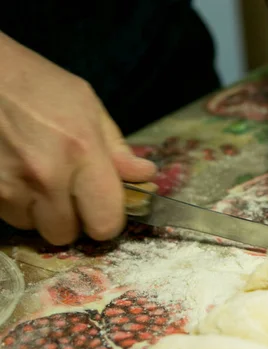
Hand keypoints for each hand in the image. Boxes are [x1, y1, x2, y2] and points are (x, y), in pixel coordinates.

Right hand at [0, 34, 155, 244]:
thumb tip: (144, 175)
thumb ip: (117, 147)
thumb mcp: (87, 105)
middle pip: (66, 234)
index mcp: (82, 152)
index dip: (107, 220)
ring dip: (40, 212)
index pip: (105, 221)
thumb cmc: (35, 84)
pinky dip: (16, 203)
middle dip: (71, 219)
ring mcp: (9, 185)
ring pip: (34, 228)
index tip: (104, 210)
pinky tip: (16, 174)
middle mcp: (46, 175)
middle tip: (69, 193)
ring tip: (38, 177)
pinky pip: (8, 216)